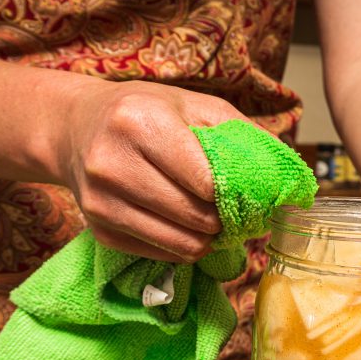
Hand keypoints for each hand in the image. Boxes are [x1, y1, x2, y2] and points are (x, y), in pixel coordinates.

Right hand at [57, 80, 250, 261]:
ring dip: (206, 237)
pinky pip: (162, 255)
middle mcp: (113, 163)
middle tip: (229, 208)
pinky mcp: (99, 231)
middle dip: (223, 218)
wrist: (74, 128)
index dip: (232, 193)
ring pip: (182, 245)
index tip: (243, 191)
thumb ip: (241, 134)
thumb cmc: (143, 112)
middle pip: (197, 217)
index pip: (206, 182)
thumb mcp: (192, 105)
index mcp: (140, 122)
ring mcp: (102, 202)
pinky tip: (179, 222)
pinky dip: (181, 245)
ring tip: (209, 218)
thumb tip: (287, 173)